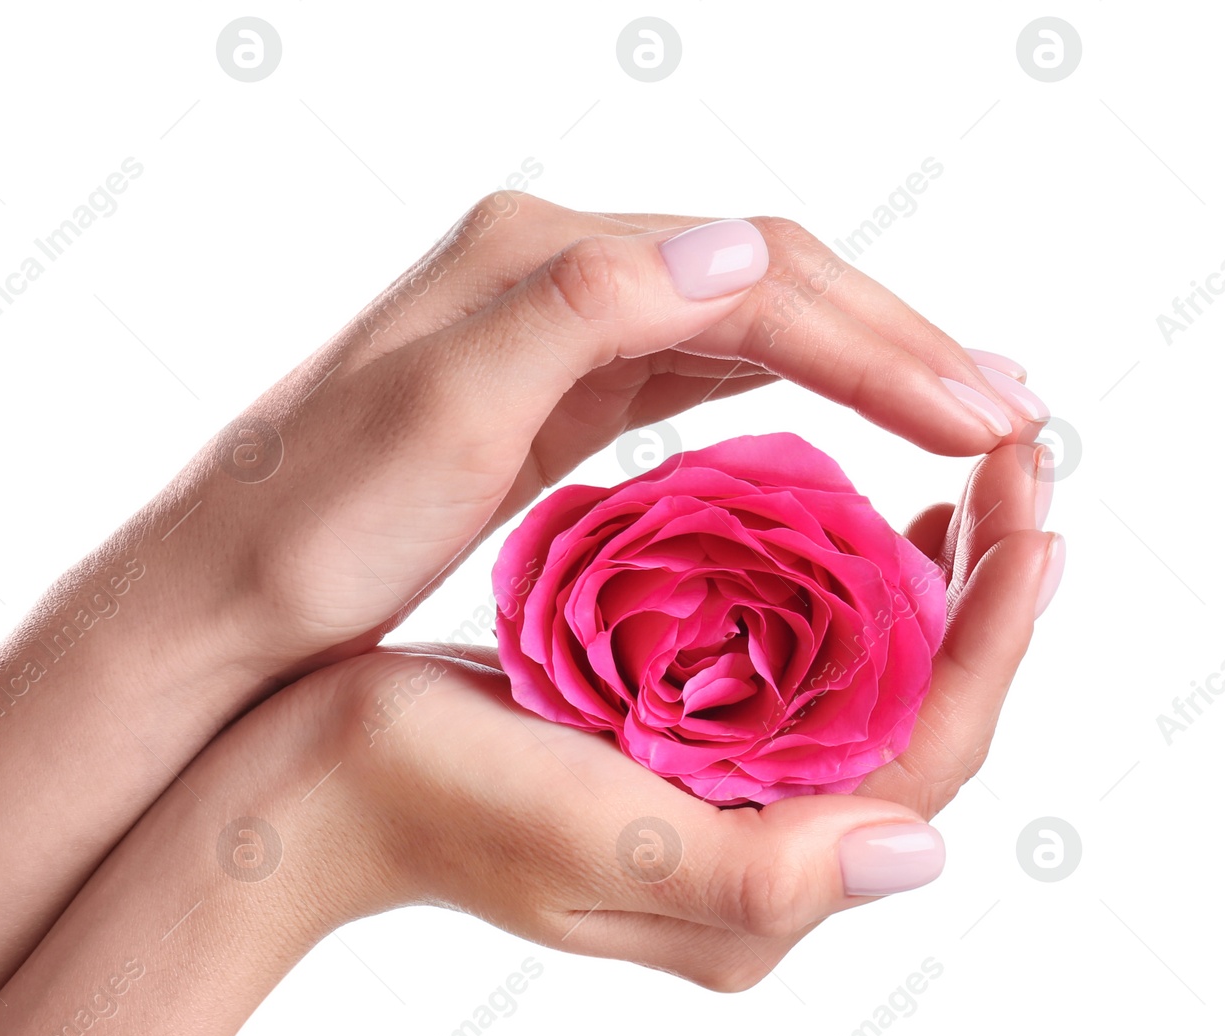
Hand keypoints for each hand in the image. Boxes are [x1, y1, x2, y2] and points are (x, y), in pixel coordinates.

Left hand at [188, 194, 1049, 672]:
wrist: (216, 598)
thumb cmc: (311, 528)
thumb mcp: (437, 418)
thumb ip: (580, 317)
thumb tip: (742, 248)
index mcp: (538, 260)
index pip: (755, 274)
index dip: (883, 340)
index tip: (983, 412)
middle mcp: (550, 273)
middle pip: (765, 282)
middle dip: (894, 342)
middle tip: (1008, 412)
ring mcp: (548, 332)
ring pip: (741, 324)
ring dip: (853, 364)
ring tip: (957, 419)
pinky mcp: (543, 396)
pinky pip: (694, 372)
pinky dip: (781, 392)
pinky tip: (834, 425)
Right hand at [263, 436, 1059, 989]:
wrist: (310, 789)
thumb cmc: (432, 806)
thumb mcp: (591, 845)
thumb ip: (757, 876)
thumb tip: (921, 855)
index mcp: (758, 899)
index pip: (930, 762)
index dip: (994, 636)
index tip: (1032, 512)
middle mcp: (758, 863)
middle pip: (920, 721)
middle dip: (981, 594)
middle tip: (1015, 466)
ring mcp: (715, 806)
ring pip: (866, 691)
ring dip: (922, 586)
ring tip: (953, 482)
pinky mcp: (672, 754)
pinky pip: (793, 673)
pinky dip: (835, 593)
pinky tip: (836, 522)